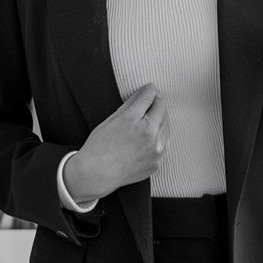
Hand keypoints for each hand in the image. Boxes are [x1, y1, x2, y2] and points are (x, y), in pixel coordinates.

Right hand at [63, 83, 166, 203]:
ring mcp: (155, 150)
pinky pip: (162, 143)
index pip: (150, 96)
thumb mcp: (112, 118)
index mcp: (133, 120)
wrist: (97, 174)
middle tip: (150, 101)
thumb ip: (131, 103)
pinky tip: (146, 138)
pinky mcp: (157, 162)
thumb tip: (146, 91)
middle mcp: (148, 135)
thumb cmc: (100, 145)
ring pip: (165, 126)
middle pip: (162, 108)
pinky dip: (157, 137)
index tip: (149, 88)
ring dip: (159, 119)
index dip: (149, 90)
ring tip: (148, 120)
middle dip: (156, 102)